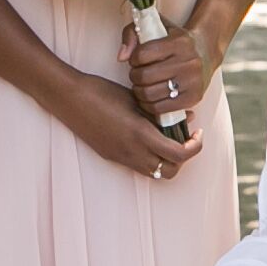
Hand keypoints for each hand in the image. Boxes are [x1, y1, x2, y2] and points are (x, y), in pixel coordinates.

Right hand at [53, 65, 199, 181]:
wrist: (69, 99)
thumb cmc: (102, 92)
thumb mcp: (136, 99)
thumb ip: (161, 112)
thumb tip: (186, 118)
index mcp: (140, 134)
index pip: (179, 154)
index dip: (195, 146)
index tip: (197, 133)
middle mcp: (132, 152)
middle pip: (170, 171)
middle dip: (183, 158)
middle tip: (186, 139)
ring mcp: (120, 157)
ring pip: (155, 173)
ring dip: (167, 161)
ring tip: (169, 139)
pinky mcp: (112, 157)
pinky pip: (139, 167)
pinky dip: (151, 158)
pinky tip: (150, 138)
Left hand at [124, 17, 215, 128]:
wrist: (205, 52)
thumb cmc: (174, 40)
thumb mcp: (155, 28)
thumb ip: (132, 34)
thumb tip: (122, 57)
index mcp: (179, 42)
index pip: (142, 54)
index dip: (134, 58)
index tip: (137, 59)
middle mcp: (189, 62)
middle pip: (145, 76)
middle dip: (135, 76)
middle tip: (138, 74)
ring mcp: (193, 81)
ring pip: (150, 94)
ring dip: (139, 91)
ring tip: (142, 85)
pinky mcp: (194, 98)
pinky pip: (161, 108)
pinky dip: (149, 105)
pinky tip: (149, 96)